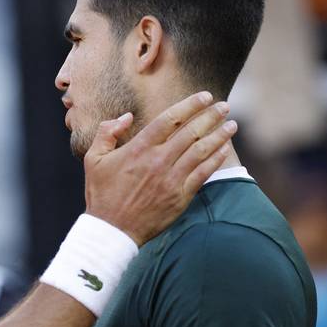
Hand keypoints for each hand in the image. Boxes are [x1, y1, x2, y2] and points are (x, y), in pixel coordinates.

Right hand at [84, 91, 235, 244]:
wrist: (112, 230)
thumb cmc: (102, 194)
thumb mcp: (94, 159)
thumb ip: (107, 132)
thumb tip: (127, 117)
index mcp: (139, 148)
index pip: (170, 119)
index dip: (190, 104)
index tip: (205, 96)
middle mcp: (158, 160)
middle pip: (191, 131)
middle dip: (211, 115)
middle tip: (224, 105)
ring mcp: (171, 179)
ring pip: (202, 150)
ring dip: (219, 135)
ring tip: (231, 124)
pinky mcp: (180, 196)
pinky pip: (203, 173)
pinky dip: (216, 159)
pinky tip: (225, 149)